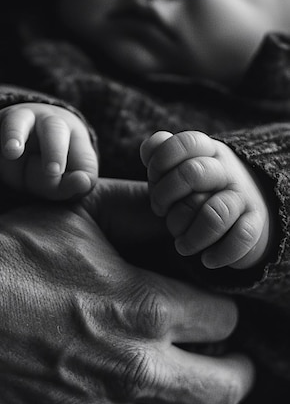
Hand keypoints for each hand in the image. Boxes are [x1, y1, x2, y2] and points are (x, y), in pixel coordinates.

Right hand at [0, 102, 97, 199]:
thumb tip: (82, 183)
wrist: (32, 153)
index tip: (54, 172)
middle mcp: (42, 121)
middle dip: (42, 140)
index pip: (64, 136)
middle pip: (48, 124)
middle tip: (33, 156)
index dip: (58, 152)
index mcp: (66, 130)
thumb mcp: (69, 178)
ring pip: (14, 120)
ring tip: (11, 153)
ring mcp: (15, 122)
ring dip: (13, 134)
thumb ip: (78, 182)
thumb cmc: (56, 166)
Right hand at [0, 163, 253, 403]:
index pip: (222, 321)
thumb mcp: (72, 219)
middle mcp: (130, 369)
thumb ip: (132, 227)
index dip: (217, 314)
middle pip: (223, 389)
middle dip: (231, 373)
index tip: (207, 316)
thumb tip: (168, 231)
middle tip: (223, 366)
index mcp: (140, 306)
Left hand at [140, 130, 270, 268]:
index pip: (186, 143)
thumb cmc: (191, 188)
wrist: (240, 212)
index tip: (153, 177)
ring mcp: (242, 196)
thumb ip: (158, 153)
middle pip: (193, 173)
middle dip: (165, 195)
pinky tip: (206, 260)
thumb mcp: (174, 167)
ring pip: (215, 213)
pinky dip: (220, 253)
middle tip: (160, 211)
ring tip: (181, 246)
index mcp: (206, 151)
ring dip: (190, 234)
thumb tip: (149, 150)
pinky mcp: (254, 223)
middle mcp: (226, 171)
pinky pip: (242, 237)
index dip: (161, 160)